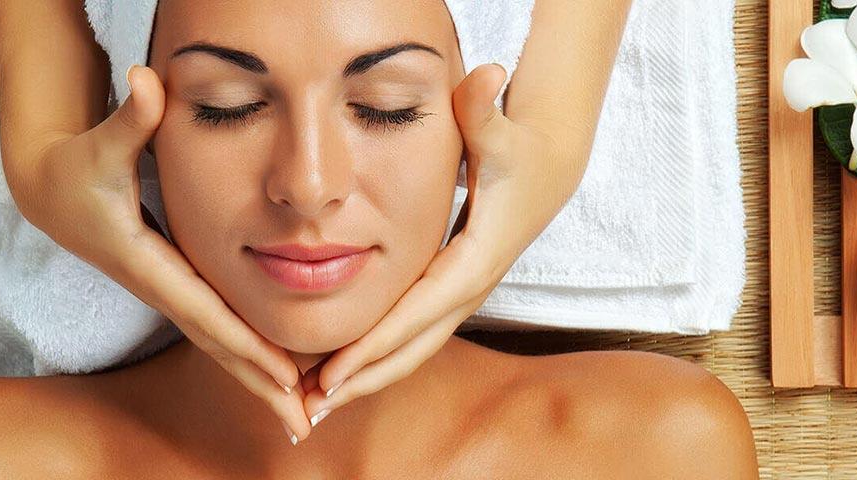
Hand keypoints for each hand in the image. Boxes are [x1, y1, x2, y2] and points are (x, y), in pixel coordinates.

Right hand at [3, 65, 312, 442]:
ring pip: (221, 344)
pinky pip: (220, 328)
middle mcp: (163, 286)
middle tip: (305, 422)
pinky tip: (281, 375)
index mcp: (149, 263)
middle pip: (219, 345)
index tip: (282, 378)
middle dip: (260, 385)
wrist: (49, 191)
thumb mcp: (101, 142)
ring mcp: (171, 290)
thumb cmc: (77, 165)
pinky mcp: (177, 285)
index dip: (246, 346)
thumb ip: (129, 117)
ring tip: (302, 414)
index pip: (207, 313)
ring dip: (260, 380)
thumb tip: (146, 81)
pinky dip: (249, 356)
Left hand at [303, 64, 586, 424]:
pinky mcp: (449, 291)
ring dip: (364, 379)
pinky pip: (410, 336)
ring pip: (410, 351)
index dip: (373, 346)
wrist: (548, 165)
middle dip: (361, 381)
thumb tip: (489, 74)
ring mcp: (460, 294)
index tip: (332, 374)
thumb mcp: (501, 128)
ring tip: (312, 403)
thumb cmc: (518, 147)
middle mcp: (467, 287)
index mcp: (473, 259)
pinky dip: (376, 359)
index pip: (416, 314)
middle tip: (308, 409)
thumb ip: (486, 108)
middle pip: (411, 349)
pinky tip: (339, 373)